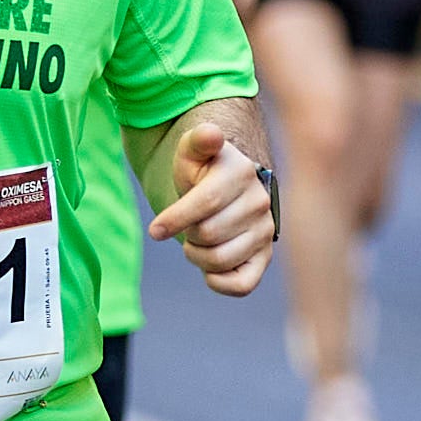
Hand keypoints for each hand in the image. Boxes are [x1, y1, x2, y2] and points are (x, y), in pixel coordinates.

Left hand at [149, 128, 275, 296]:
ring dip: (197, 256)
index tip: (155, 230)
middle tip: (187, 225)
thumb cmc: (201, 172)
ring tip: (197, 241)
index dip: (175, 220)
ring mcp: (264, 231)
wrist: (224, 189)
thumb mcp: (192, 151)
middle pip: (207, 234)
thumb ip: (198, 141)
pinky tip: (208, 268)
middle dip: (186, 234)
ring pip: (220, 260)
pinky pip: (242, 285)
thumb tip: (211, 134)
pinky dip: (219, 282)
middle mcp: (259, 202)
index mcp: (240, 173)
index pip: (205, 204)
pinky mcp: (264, 257)